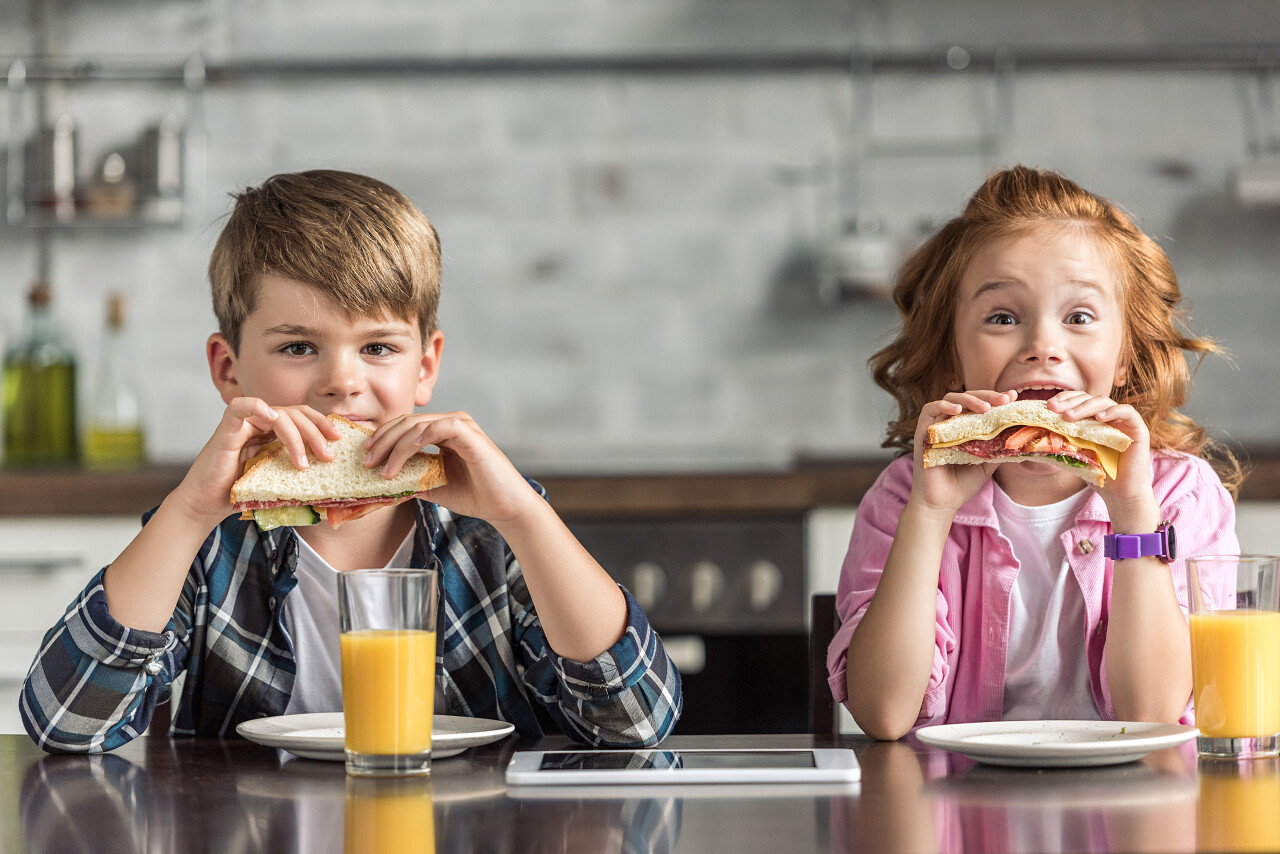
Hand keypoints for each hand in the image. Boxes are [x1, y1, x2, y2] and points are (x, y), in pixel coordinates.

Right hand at [173, 398, 339, 524]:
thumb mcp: (278, 481)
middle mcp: (259, 424)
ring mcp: (242, 424)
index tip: (338, 440)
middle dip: (316, 432)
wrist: (206, 506)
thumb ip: (296, 472)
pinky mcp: (226, 429)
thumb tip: (330, 479)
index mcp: (272, 432)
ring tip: (303, 462)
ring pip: (278, 414)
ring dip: (296, 435)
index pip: (301, 416)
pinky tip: (273, 418)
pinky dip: (257, 407)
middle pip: (295, 414)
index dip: (321, 424)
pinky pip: (241, 407)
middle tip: (328, 455)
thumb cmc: (241, 496)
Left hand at [363, 411, 539, 525]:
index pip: (405, 426)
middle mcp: (451, 423)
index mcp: (442, 432)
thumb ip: (411, 479)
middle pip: (407, 422)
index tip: (366, 457)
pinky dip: (421, 437)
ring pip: (418, 424)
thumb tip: (380, 484)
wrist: (504, 507)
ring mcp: (462, 426)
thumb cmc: (475, 495)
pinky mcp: (470, 434)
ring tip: (383, 467)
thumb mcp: (433, 486)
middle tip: (367, 461)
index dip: (383, 438)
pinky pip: (440, 427)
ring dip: (396, 445)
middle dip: (383, 441)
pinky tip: (408, 451)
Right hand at [909, 389, 1013, 514]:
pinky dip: (943, 406)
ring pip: (950, 400)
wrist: (942, 504)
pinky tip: (957, 410)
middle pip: (967, 397)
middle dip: (987, 396)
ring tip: (986, 407)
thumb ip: (999, 447)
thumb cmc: (962, 484)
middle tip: (1004, 399)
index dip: (995, 398)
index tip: (1013, 397)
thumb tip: (1022, 435)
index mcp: (965, 427)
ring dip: (969, 400)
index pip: (980, 404)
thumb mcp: (988, 462)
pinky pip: (929, 410)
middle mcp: (950, 423)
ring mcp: (936, 426)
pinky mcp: (922, 433)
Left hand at [1045, 390, 1156, 526]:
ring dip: (1084, 407)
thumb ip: (1060, 442)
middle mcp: (1109, 416)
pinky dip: (1113, 411)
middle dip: (1069, 401)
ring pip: (1104, 402)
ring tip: (1068, 416)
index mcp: (1093, 419)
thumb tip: (1032, 436)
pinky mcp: (1139, 429)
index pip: (1078, 400)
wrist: (1120, 494)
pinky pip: (1128, 412)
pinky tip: (1099, 418)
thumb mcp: (1074, 455)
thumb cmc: (1097, 474)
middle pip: (1089, 398)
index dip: (1064, 399)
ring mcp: (1124, 421)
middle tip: (1053, 408)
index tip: (1047, 405)